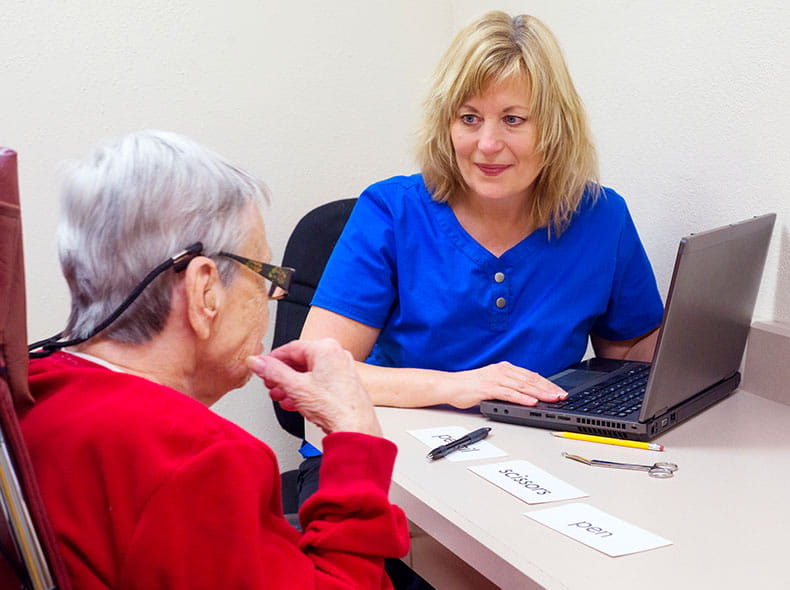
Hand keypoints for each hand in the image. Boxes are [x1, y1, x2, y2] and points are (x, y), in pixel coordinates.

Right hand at [247, 338, 381, 436]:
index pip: (291, 348)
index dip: (272, 359)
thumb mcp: (295, 386)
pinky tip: (294, 403)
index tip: (261, 366)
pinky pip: (320, 383)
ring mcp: (343, 370)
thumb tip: (257, 362)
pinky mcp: (345, 384)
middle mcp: (337, 355)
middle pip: (300, 361)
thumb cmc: (335, 407)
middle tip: (270, 384)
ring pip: (309, 374)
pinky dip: (305, 391)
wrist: (356, 428)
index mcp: (326, 348)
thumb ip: (272, 372)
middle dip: (282, 376)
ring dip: (291, 386)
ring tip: (280, 396)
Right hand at [447, 362, 566, 408]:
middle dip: (548, 388)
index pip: (531, 376)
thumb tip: (528, 392)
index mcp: (504, 368)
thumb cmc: (469, 386)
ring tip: (552, 399)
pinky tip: (532, 402)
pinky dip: (522, 398)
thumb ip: (509, 385)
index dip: (547, 384)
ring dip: (539, 393)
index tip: (559, 391)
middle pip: (530, 380)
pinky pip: (508, 393)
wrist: (449, 385)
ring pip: (522, 386)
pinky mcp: (488, 388)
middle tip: (562, 396)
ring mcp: (495, 379)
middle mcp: (501, 371)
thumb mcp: (493, 382)